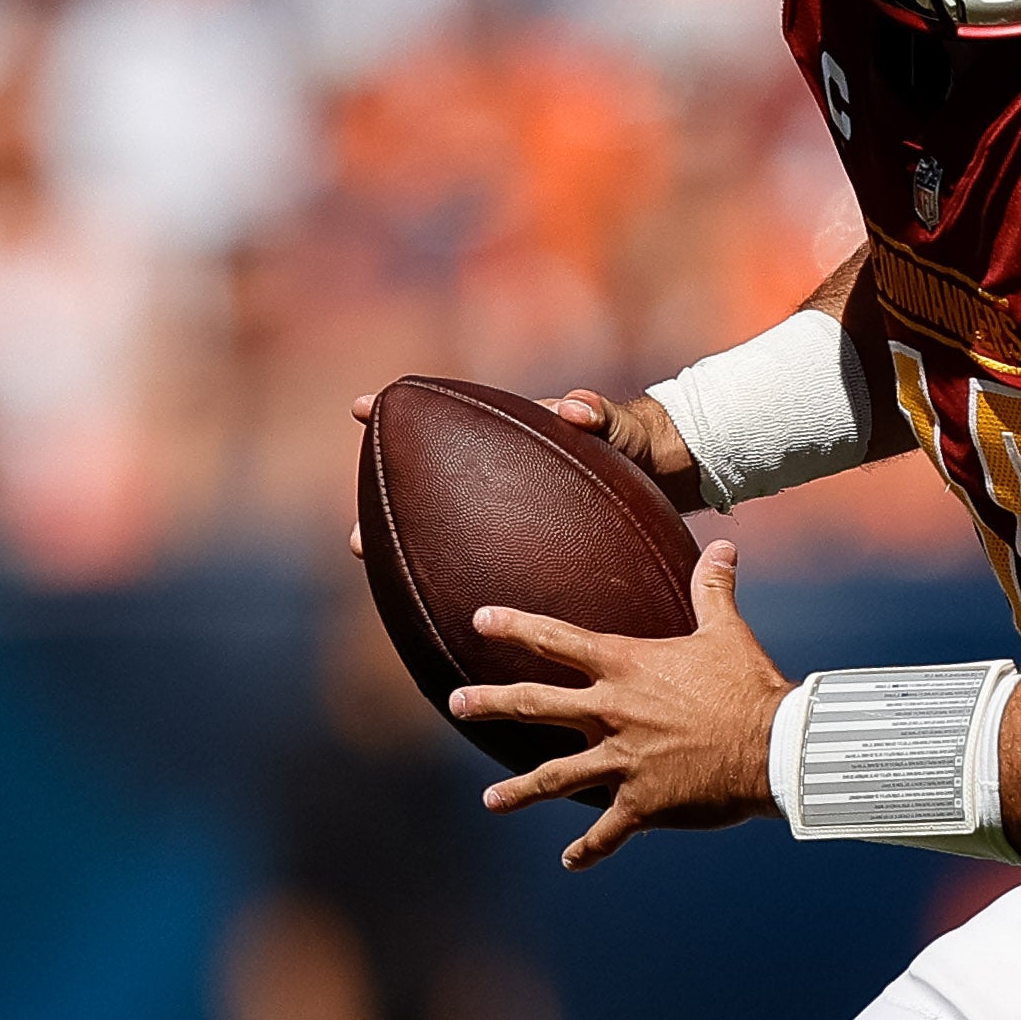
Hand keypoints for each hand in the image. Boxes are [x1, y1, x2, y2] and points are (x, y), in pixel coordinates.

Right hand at [342, 385, 696, 558]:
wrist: (665, 469)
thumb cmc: (637, 439)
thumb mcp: (619, 424)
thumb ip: (598, 413)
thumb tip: (575, 408)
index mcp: (512, 440)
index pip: (446, 421)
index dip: (399, 414)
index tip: (359, 408)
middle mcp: (500, 475)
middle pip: (429, 490)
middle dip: (387, 510)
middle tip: (354, 541)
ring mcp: (514, 509)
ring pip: (451, 531)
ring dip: (413, 552)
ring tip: (382, 579)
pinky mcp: (534, 542)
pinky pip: (492, 559)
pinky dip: (466, 577)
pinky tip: (447, 611)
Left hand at [444, 536, 789, 870]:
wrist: (774, 747)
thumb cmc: (750, 685)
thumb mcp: (726, 632)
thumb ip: (713, 589)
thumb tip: (723, 545)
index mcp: (625, 668)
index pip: (557, 640)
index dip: (515, 627)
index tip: (478, 620)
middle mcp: (611, 713)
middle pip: (534, 705)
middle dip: (490, 703)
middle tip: (455, 702)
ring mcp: (622, 762)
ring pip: (555, 777)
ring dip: (519, 790)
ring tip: (490, 801)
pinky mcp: (642, 804)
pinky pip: (606, 832)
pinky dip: (588, 850)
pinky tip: (570, 861)